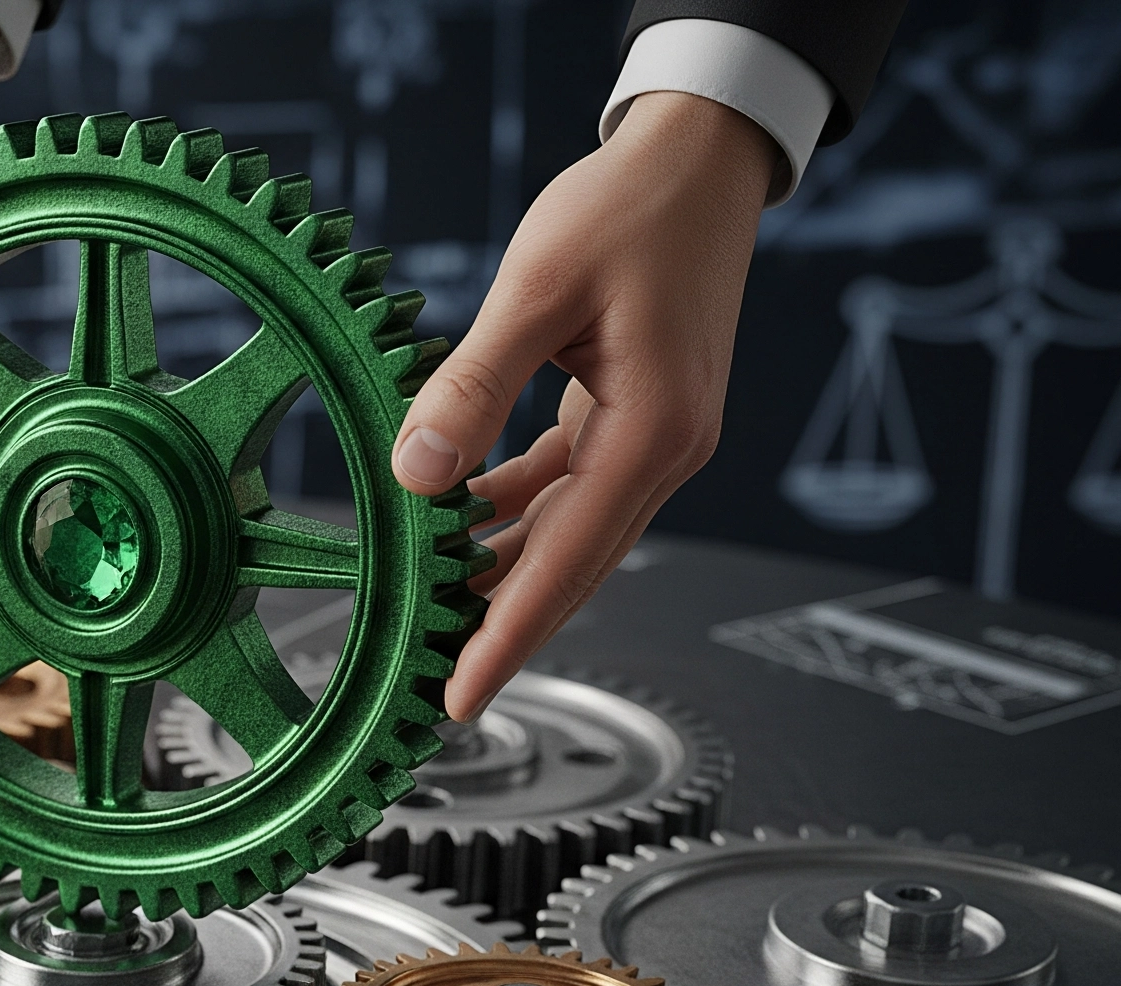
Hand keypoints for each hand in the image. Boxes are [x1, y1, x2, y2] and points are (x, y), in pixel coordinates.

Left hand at [388, 92, 776, 719]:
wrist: (702, 156)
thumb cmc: (631, 204)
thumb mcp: (537, 284)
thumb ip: (474, 384)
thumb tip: (418, 472)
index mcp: (652, 430)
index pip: (566, 560)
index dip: (507, 635)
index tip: (459, 695)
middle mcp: (666, 449)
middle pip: (573, 566)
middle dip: (504, 628)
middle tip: (434, 685)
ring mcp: (657, 437)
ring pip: (570, 532)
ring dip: (506, 571)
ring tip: (434, 612)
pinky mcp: (639, 415)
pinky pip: (572, 486)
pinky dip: (519, 510)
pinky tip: (462, 520)